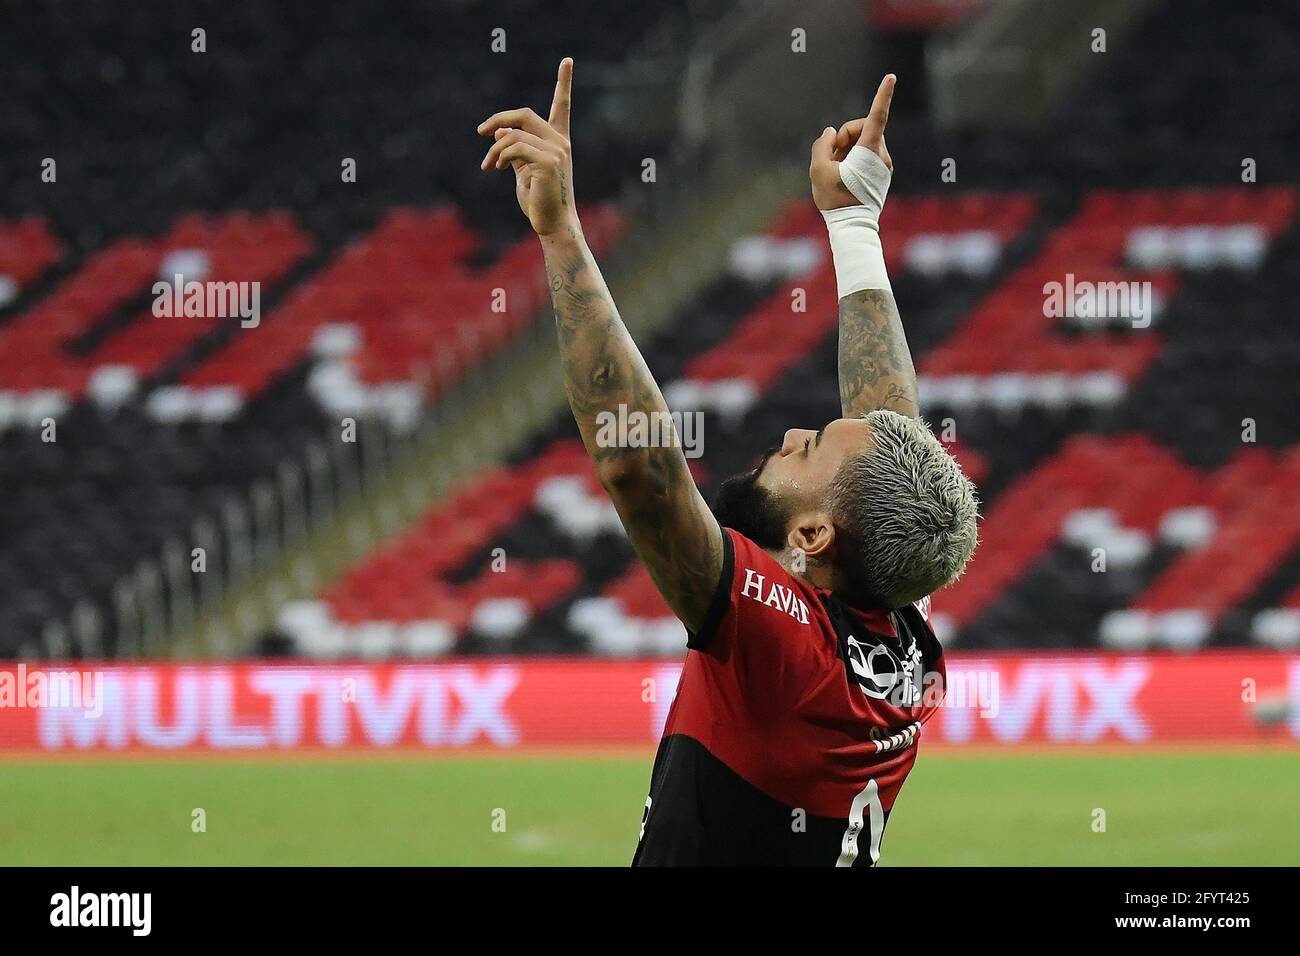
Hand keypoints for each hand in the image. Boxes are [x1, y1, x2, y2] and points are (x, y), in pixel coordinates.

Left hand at [478, 57, 576, 236]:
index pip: (562, 107)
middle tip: (480, 131)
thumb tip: (500, 132)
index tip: (567, 60)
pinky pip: (514, 147)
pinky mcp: (548, 161)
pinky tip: (497, 168)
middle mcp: (560, 142)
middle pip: (525, 114)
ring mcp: (556, 151)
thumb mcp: (523, 171)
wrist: (553, 224)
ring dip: (494, 150)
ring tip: (489, 166)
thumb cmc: (539, 201)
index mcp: (557, 142)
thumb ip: (514, 150)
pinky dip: (499, 156)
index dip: (564, 82)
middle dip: (499, 119)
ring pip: (513, 134)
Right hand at [810, 73, 894, 210]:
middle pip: (862, 128)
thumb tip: (831, 133)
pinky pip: (866, 154)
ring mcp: (884, 164)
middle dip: (844, 136)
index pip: (877, 116)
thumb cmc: (835, 200)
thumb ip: (821, 145)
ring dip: (846, 148)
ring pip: (863, 142)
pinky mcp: (882, 172)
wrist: (853, 226)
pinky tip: (842, 174)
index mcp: (869, 151)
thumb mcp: (818, 170)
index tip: (891, 77)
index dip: (882, 94)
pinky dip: (852, 158)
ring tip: (835, 169)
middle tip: (830, 154)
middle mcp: (882, 155)